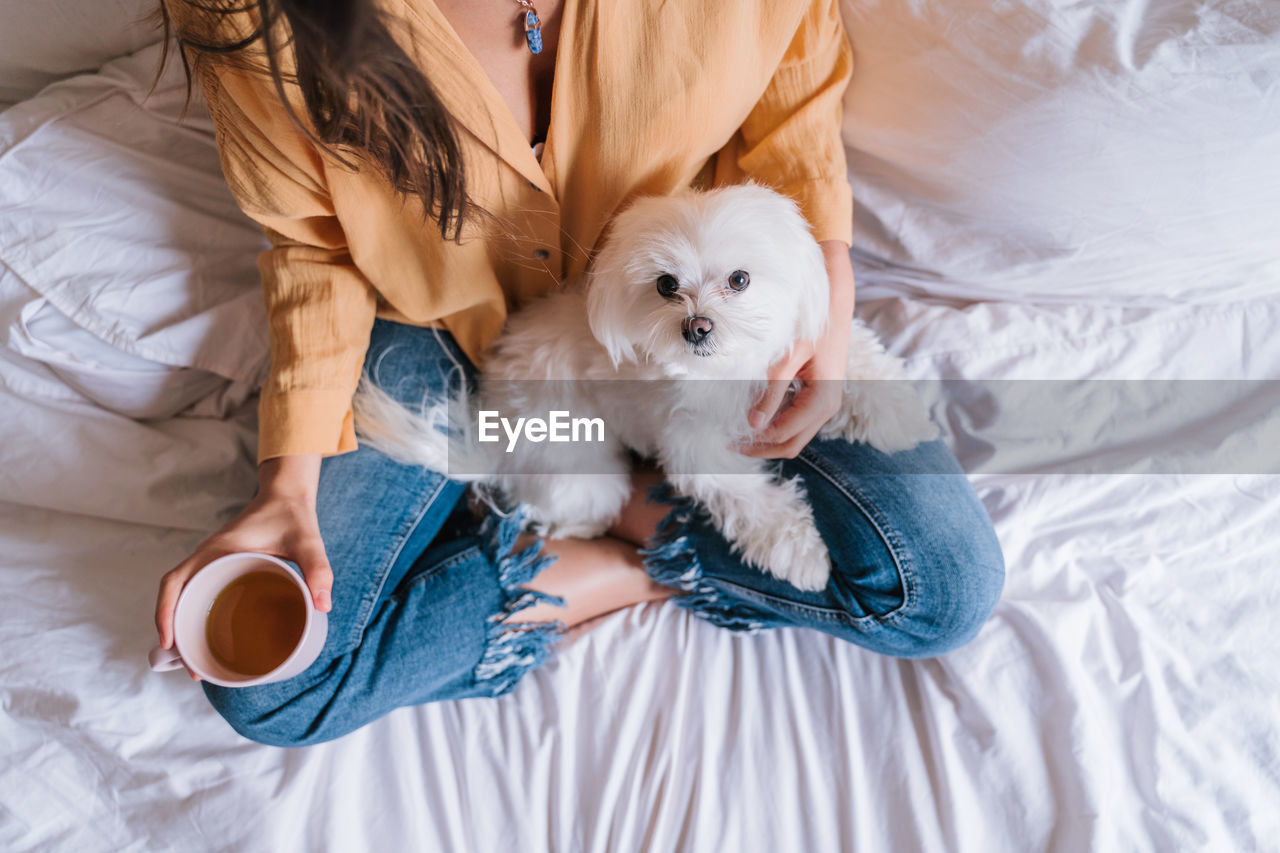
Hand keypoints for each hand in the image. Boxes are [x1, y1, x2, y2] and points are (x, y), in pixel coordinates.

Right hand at [154, 455, 329, 679]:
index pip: (174, 581)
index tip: (169, 642)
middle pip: (175, 598)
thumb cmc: (292, 514)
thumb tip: (324, 605)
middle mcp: (208, 557)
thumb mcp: (307, 541)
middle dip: (174, 633)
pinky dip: (198, 616)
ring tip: (199, 663)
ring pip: (185, 598)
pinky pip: (201, 593)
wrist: (288, 495)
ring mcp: (213, 563)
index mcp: (216, 550)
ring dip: (185, 628)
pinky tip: (212, 638)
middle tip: (192, 668)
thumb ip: (317, 568)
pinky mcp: (223, 567)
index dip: (165, 612)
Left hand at [739, 241, 854, 459]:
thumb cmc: (811, 326)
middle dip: (761, 448)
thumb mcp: (788, 357)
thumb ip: (772, 392)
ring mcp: (824, 405)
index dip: (756, 440)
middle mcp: (827, 409)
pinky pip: (796, 421)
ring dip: (767, 438)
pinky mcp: (817, 399)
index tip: (729, 437)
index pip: (784, 433)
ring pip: (794, 435)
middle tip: (730, 444)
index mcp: (822, 400)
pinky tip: (754, 418)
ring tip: (738, 434)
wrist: (834, 305)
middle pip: (791, 444)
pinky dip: (775, 424)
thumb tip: (753, 424)